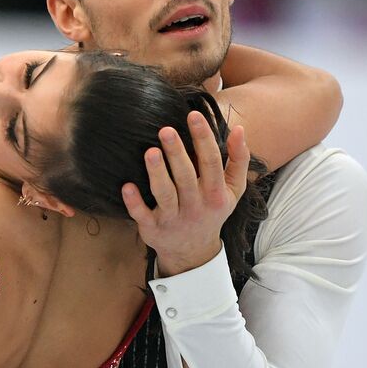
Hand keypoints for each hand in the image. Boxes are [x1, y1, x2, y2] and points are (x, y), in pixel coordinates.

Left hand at [121, 111, 250, 275]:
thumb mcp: (233, 190)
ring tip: (150, 152)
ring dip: (157, 174)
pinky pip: (142, 215)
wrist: (193, 251)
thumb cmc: (211, 210)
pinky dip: (134, 203)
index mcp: (215, 194)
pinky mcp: (152, 228)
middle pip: (186, 177)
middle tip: (166, 130)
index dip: (203, 139)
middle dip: (177, 153)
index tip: (194, 115)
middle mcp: (195, 206)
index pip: (211, 163)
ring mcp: (173, 218)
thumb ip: (239, 160)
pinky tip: (127, 186)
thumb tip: (239, 129)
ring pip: (165, 195)